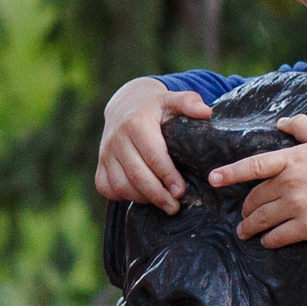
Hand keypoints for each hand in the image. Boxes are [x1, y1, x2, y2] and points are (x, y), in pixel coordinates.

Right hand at [97, 78, 211, 211]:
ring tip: (163, 203)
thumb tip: (206, 111)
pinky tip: (141, 197)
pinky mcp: (100, 164)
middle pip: (137, 174)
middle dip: (157, 194)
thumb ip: (189, 102)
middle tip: (175, 206)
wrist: (125, 106)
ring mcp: (106, 153)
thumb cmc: (155, 108)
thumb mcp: (172, 99)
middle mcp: (118, 139)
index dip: (168, 175)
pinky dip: (122, 197)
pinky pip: (106, 187)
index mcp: (137, 123)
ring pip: (121, 185)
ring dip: (142, 198)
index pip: (153, 155)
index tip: (181, 191)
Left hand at [205, 115, 306, 246]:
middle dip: (245, 208)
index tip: (213, 179)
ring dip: (249, 227)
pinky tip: (266, 241)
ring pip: (261, 219)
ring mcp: (297, 205)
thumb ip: (301, 126)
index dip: (230, 173)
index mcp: (291, 159)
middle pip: (254, 198)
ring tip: (245, 232)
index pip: (253, 166)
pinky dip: (268, 240)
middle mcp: (289, 183)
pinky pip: (278, 236)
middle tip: (243, 214)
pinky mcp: (306, 226)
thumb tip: (280, 122)